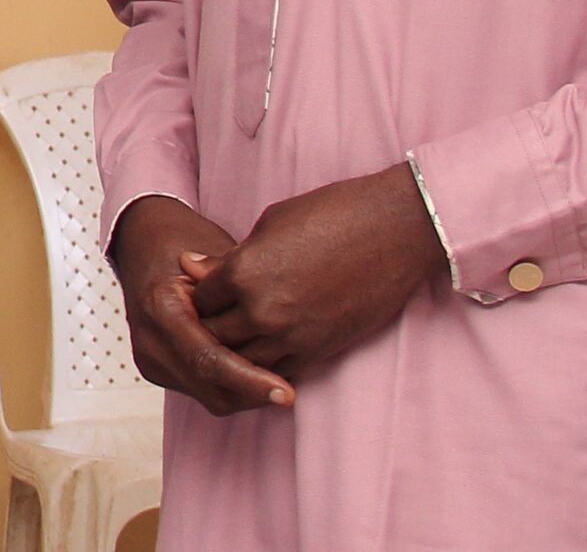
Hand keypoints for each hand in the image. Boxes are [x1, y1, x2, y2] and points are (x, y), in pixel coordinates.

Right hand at [108, 196, 295, 415]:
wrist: (142, 245)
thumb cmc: (181, 243)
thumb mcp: (213, 255)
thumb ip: (240, 292)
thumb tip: (278, 313)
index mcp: (160, 308)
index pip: (207, 359)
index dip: (249, 379)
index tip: (286, 392)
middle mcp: (150, 340)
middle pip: (211, 388)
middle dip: (253, 393)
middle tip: (292, 391)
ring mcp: (150, 359)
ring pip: (211, 397)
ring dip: (246, 393)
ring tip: (280, 380)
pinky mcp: (159, 369)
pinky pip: (205, 391)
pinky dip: (234, 386)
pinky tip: (258, 374)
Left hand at [187, 164, 446, 382]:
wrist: (394, 231)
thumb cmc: (330, 214)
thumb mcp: (269, 225)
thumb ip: (229, 256)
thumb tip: (192, 267)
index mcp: (243, 272)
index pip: (198, 299)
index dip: (195, 295)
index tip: (198, 291)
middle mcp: (262, 311)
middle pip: (213, 335)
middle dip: (207, 326)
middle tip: (209, 318)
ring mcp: (292, 336)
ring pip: (241, 362)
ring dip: (233, 351)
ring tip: (233, 337)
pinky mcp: (320, 350)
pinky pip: (278, 372)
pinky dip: (264, 366)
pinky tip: (262, 352)